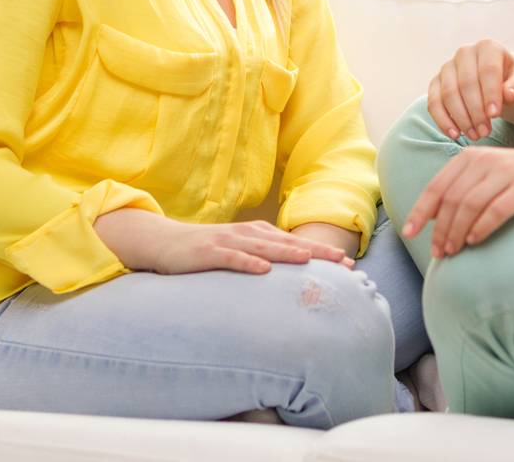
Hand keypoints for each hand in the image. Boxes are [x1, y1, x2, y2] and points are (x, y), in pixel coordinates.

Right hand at [148, 217, 351, 275]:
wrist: (166, 242)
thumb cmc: (207, 251)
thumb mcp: (239, 253)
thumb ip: (262, 259)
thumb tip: (290, 278)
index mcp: (257, 235)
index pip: (294, 243)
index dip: (321, 252)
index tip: (347, 263)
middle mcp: (247, 234)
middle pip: (286, 243)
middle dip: (315, 252)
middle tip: (342, 262)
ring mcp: (228, 241)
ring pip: (263, 247)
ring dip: (286, 252)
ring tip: (308, 259)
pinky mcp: (209, 252)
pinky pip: (231, 258)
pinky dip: (247, 262)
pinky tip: (262, 269)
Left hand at [400, 143, 513, 257]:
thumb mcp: (489, 176)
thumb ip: (462, 189)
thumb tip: (432, 216)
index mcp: (470, 157)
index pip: (437, 186)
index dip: (421, 211)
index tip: (409, 233)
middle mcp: (485, 160)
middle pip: (452, 199)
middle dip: (440, 229)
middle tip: (438, 252)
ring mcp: (506, 172)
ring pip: (470, 205)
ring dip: (457, 231)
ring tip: (453, 251)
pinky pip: (496, 210)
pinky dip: (481, 228)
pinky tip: (474, 241)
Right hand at [429, 37, 513, 140]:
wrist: (497, 81)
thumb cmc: (511, 81)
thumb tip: (509, 95)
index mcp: (488, 47)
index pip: (488, 70)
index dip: (490, 94)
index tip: (495, 115)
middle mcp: (464, 52)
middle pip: (466, 84)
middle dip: (475, 111)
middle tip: (485, 132)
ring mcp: (447, 67)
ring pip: (448, 94)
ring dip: (460, 118)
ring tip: (474, 135)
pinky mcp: (436, 82)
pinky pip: (434, 102)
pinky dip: (442, 120)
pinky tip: (454, 134)